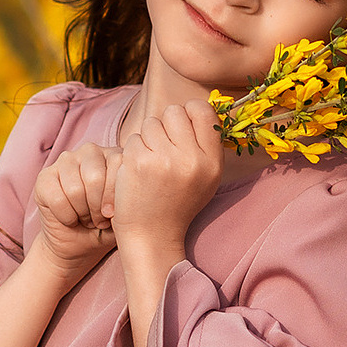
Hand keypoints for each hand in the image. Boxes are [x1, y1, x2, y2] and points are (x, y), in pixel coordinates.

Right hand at [32, 142, 122, 279]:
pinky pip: (57, 198)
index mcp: (115, 155)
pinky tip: (70, 219)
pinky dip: (66, 217)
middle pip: (95, 178)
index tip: (113, 215)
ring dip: (82, 213)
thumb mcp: (126, 213)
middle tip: (99, 220)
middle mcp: (91, 151)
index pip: (119, 166)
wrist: (79, 245)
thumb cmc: (107, 226)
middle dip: (97, 208)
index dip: (115, 198)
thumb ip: (131, 198)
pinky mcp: (44, 176)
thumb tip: (132, 194)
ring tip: (86, 218)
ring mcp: (66, 160)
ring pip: (75, 189)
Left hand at [112, 99, 224, 257]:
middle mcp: (193, 159)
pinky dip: (133, 152)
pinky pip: (134, 138)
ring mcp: (165, 160)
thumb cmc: (177, 204)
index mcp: (213, 161)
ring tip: (151, 164)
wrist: (153, 237)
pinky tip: (137, 172)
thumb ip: (204, 146)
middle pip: (174, 112)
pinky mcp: (140, 163)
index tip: (180, 129)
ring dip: (147, 139)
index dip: (188, 113)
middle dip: (165, 125)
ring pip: (152, 123)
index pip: (202, 110)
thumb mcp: (205, 178)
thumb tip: (194, 110)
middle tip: (162, 149)